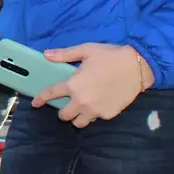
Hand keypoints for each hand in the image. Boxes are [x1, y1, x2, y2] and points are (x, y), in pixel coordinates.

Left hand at [34, 43, 155, 126]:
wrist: (137, 67)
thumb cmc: (110, 56)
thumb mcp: (85, 51)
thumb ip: (65, 55)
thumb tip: (46, 54)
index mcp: (73, 85)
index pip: (51, 94)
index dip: (41, 99)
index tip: (35, 103)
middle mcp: (81, 101)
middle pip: (64, 116)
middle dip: (63, 111)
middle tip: (68, 103)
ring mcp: (95, 110)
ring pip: (79, 123)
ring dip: (77, 117)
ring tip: (82, 108)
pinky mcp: (108, 115)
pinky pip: (95, 119)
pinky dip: (93, 115)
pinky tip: (98, 105)